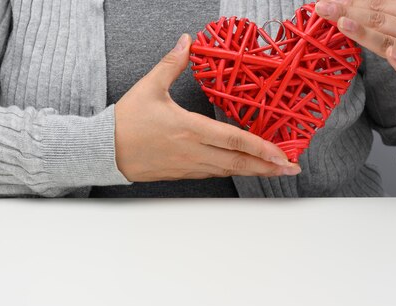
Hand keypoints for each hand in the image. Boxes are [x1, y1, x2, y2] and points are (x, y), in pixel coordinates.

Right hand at [114, 34, 301, 181]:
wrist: (104, 150)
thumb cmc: (126, 121)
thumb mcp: (149, 87)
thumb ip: (171, 64)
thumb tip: (186, 41)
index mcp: (189, 128)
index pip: (233, 139)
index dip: (261, 148)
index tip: (282, 154)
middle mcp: (193, 151)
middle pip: (238, 162)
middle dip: (268, 166)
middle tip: (292, 168)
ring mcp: (188, 165)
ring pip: (227, 171)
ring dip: (253, 171)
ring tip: (274, 170)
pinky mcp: (181, 173)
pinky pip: (212, 173)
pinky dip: (231, 171)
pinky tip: (241, 168)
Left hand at [315, 0, 395, 105]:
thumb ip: (392, 16)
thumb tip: (358, 7)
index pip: (377, 6)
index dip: (350, 3)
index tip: (327, 2)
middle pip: (377, 19)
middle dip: (347, 12)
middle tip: (322, 8)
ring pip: (388, 40)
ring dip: (364, 31)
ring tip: (342, 22)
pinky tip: (391, 53)